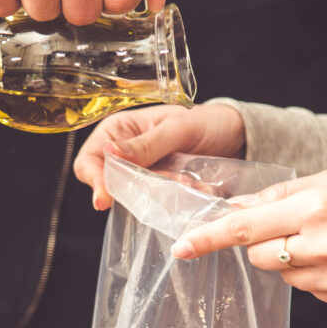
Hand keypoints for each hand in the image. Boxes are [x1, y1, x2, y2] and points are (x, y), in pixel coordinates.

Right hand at [73, 103, 245, 208]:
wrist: (236, 137)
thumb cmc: (206, 123)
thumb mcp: (178, 129)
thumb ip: (146, 144)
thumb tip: (109, 152)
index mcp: (119, 129)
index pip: (90, 159)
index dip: (94, 179)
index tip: (105, 198)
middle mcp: (125, 153)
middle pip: (108, 183)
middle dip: (136, 188)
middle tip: (170, 181)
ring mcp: (141, 174)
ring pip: (135, 197)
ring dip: (161, 194)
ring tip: (189, 180)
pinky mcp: (158, 190)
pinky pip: (156, 204)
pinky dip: (174, 200)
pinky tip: (195, 188)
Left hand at [171, 169, 326, 308]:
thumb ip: (282, 194)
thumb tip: (235, 208)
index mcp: (316, 206)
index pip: (246, 227)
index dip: (209, 238)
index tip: (181, 247)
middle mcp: (322, 244)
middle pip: (257, 256)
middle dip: (262, 243)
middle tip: (294, 227)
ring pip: (282, 274)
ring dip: (292, 259)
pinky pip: (309, 290)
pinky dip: (316, 275)